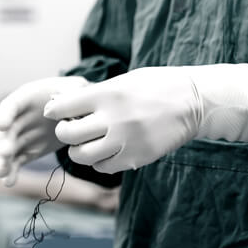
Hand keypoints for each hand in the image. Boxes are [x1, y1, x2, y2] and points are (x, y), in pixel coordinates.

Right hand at [0, 76, 88, 184]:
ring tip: (2, 174)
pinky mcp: (27, 150)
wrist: (74, 109)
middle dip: (4, 141)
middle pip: (7, 130)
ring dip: (4, 161)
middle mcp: (18, 117)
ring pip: (9, 149)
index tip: (0, 125)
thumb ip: (70, 93)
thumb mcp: (75, 88)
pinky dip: (12, 172)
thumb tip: (62, 107)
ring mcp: (21, 135)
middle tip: (4, 153)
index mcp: (27, 98)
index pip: (11, 105)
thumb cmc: (72, 94)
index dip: (5, 114)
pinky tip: (9, 182)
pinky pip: (17, 161)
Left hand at [43, 64, 247, 173]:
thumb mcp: (125, 80)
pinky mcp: (136, 158)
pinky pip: (104, 167)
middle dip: (64, 132)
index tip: (55, 112)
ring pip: (82, 155)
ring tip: (87, 143)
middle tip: (71, 129)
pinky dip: (99, 162)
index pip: (63, 107)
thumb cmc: (157, 86)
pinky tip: (106, 151)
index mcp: (108, 94)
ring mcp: (124, 141)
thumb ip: (95, 93)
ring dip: (79, 150)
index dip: (54, 110)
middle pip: (68, 134)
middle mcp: (113, 118)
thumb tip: (62, 101)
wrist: (193, 102)